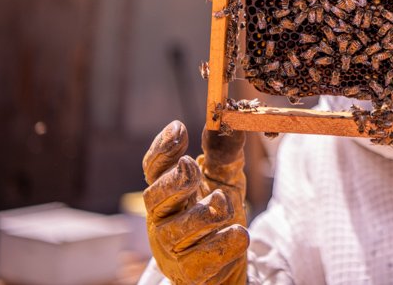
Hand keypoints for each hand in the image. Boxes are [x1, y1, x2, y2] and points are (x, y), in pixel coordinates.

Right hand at [142, 121, 248, 284]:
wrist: (227, 262)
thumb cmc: (218, 216)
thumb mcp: (224, 180)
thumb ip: (224, 154)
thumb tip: (230, 123)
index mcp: (168, 192)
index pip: (154, 169)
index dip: (162, 148)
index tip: (178, 127)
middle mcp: (162, 219)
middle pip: (156, 197)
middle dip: (176, 180)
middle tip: (192, 167)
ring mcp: (172, 248)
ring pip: (180, 228)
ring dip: (208, 213)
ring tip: (224, 203)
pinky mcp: (189, 272)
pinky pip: (205, 256)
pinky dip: (226, 241)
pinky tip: (238, 233)